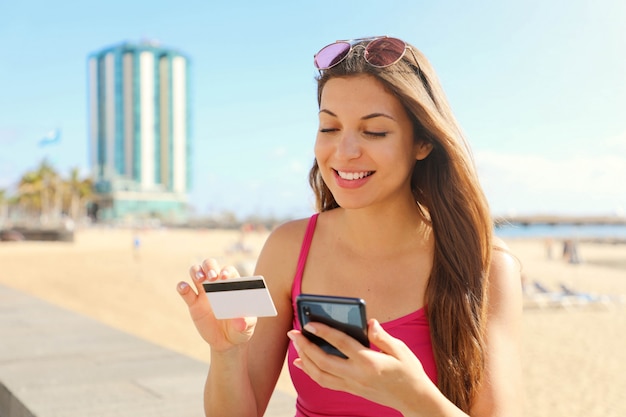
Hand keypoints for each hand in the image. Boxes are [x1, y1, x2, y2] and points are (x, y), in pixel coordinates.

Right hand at [177, 258, 256, 351]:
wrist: (226, 340)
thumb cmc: (240, 328)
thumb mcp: (247, 327)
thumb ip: (246, 323)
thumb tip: (240, 322)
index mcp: (232, 285)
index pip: (228, 271)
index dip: (226, 271)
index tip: (225, 277)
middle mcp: (217, 284)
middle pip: (210, 265)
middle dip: (210, 267)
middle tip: (212, 277)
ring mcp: (203, 292)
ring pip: (196, 272)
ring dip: (196, 271)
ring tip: (200, 279)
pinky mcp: (193, 304)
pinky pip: (185, 291)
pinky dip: (182, 287)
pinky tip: (184, 288)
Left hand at [288, 319, 432, 411]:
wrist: (414, 399)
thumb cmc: (409, 372)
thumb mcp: (400, 350)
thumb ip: (382, 336)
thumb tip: (369, 323)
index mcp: (369, 361)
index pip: (341, 344)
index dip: (323, 332)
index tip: (309, 323)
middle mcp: (357, 375)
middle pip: (324, 361)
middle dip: (305, 346)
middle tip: (293, 332)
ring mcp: (352, 385)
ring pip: (321, 374)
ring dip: (305, 359)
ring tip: (296, 345)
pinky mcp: (351, 390)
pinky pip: (326, 382)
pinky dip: (312, 372)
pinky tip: (304, 363)